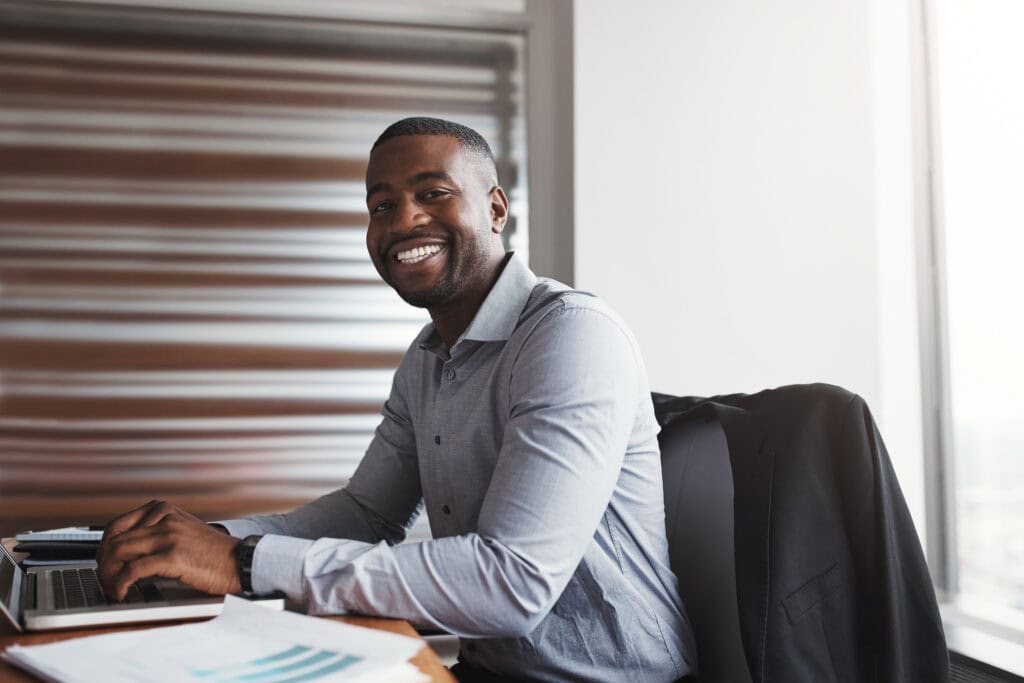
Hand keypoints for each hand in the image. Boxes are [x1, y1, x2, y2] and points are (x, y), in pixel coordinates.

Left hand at [96, 500, 240, 600]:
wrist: (238, 560)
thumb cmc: (211, 552)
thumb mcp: (181, 531)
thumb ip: (155, 532)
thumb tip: (122, 551)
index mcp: (162, 509)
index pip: (115, 525)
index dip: (102, 548)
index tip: (103, 564)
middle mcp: (163, 518)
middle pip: (112, 540)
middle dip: (102, 565)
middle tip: (105, 581)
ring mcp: (168, 535)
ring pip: (117, 553)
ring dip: (107, 576)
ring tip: (112, 589)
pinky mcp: (172, 556)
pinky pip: (132, 570)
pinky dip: (120, 585)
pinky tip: (123, 593)